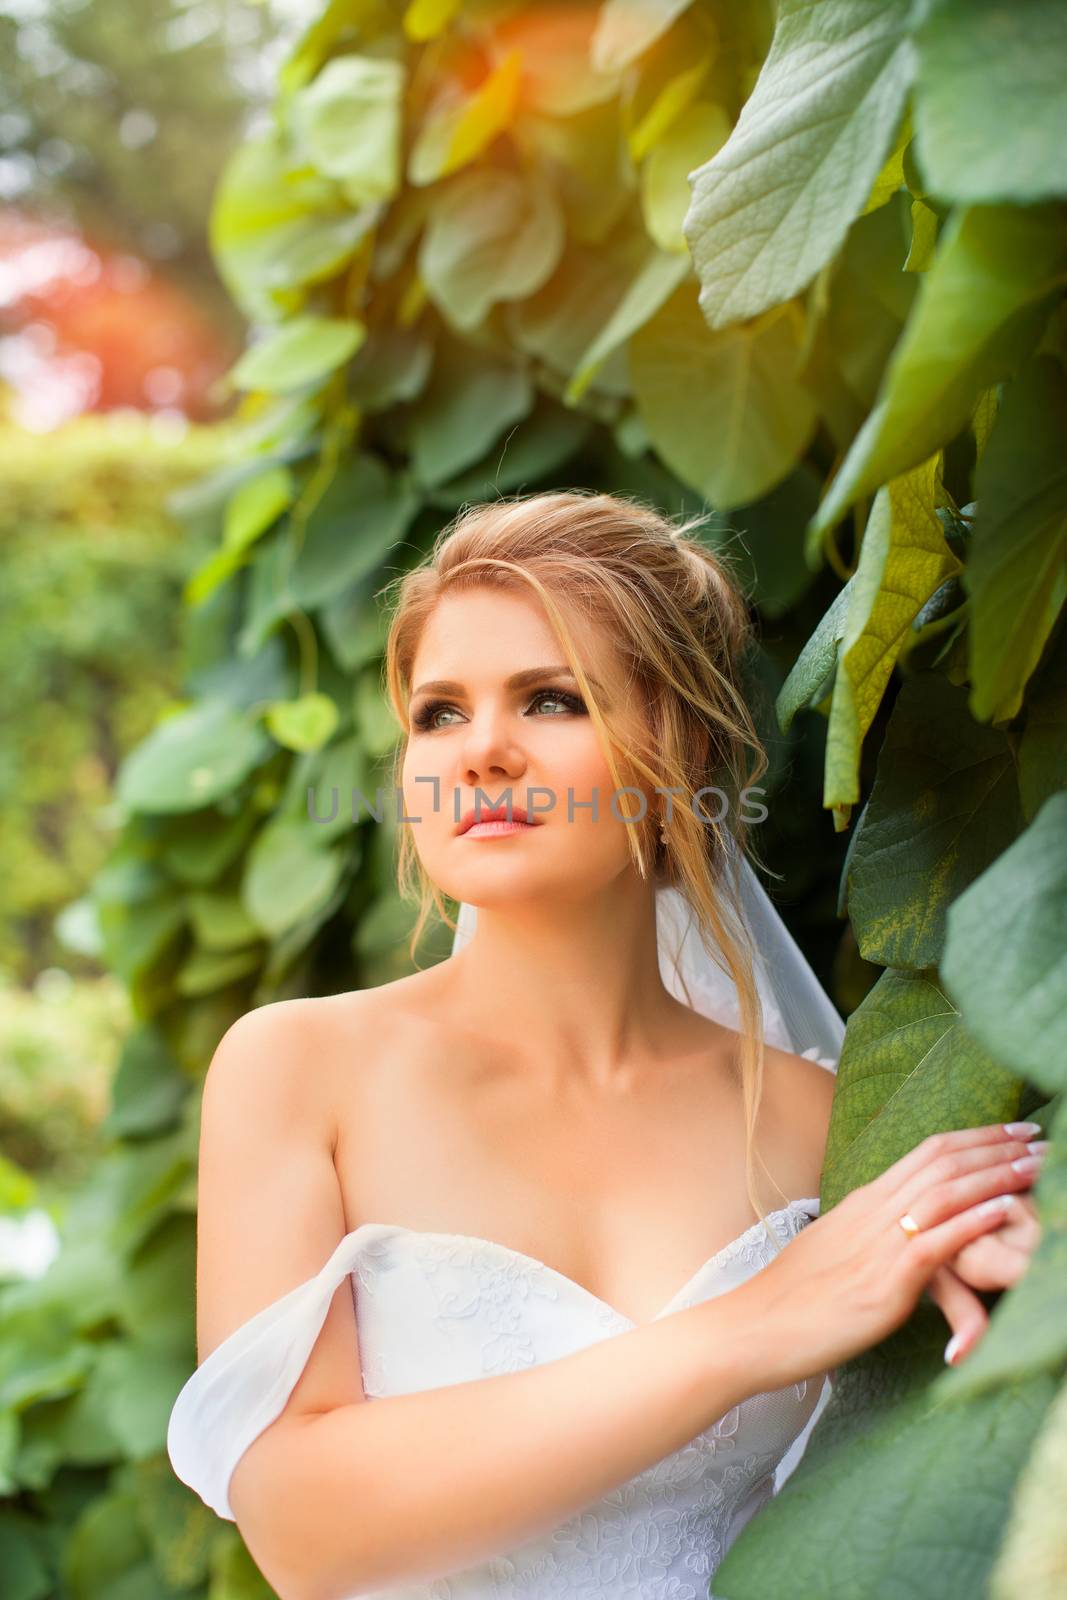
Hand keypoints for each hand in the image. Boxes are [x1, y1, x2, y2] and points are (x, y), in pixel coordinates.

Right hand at [737, 1125, 1045, 1391]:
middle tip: (1036, 1135)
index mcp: (863, 1201)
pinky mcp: (883, 1284)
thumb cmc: (791, 1298)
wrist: (754, 1327)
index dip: (973, 1137)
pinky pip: (935, 1243)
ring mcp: (877, 1245)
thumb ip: (867, 1234)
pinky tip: (1003, 1210)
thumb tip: (894, 1231)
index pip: (926, 1153)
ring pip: (944, 1193)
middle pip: (942, 1162)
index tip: (1010, 1130)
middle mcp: (872, 1212)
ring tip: (1034, 1165)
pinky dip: (973, 1222)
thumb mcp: (834, 1250)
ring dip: (995, 1176)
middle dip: (995, 1146)